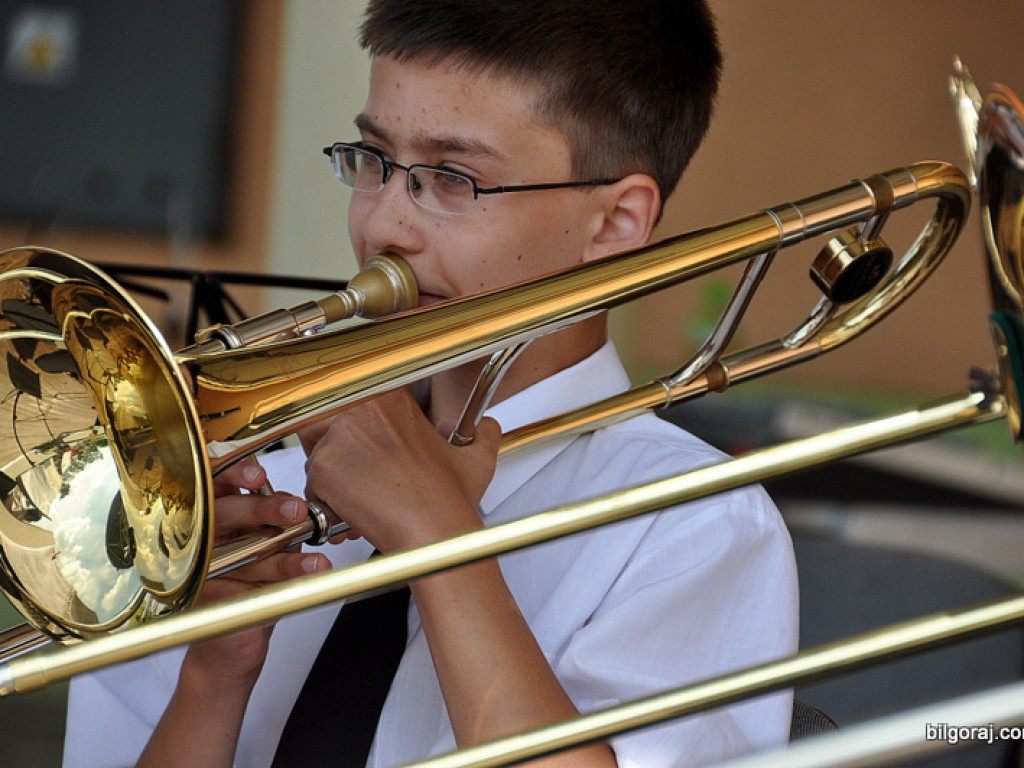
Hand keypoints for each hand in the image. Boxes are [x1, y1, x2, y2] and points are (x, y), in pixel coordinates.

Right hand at [184, 457, 330, 691]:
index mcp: (212, 513)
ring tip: (316, 562)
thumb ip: (274, 519)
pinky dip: (280, 586)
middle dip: (261, 510)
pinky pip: (247, 587)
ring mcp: (198, 567)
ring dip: (284, 560)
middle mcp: (198, 536)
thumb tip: (298, 505)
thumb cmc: (249, 581)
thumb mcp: (264, 542)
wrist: (233, 638)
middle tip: (296, 510)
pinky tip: (305, 580)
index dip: (232, 474)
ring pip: (242, 555)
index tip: (258, 476)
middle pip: (222, 513)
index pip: (215, 483)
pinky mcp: (206, 598)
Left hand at [299, 389, 500, 552]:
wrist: (434, 532)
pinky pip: (312, 484)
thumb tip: (486, 426)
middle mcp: (363, 409)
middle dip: (339, 454)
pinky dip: (326, 503)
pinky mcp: (323, 467)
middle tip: (361, 479)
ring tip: (360, 501)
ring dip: (332, 479)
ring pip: (317, 455)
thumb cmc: (449, 500)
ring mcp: (339, 437)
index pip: (353, 402)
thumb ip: (483, 434)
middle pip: (329, 424)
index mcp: (392, 399)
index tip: (364, 450)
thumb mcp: (477, 458)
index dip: (355, 431)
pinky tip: (353, 514)